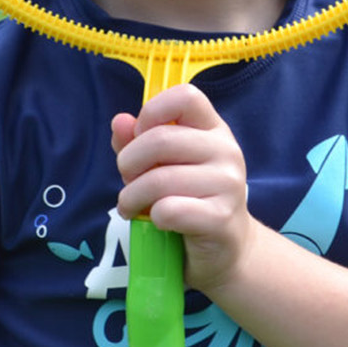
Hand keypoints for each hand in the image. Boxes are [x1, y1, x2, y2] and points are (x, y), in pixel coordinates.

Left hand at [111, 83, 254, 293]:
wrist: (226, 250)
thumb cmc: (190, 201)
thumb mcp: (164, 166)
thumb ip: (139, 142)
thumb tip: (119, 122)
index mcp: (214, 130)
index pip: (185, 96)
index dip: (152, 113)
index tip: (141, 136)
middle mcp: (226, 150)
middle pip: (160, 140)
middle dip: (128, 163)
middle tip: (127, 180)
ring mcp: (228, 184)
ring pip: (159, 180)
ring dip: (131, 197)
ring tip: (132, 207)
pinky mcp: (221, 218)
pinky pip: (169, 210)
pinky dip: (152, 218)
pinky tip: (156, 223)